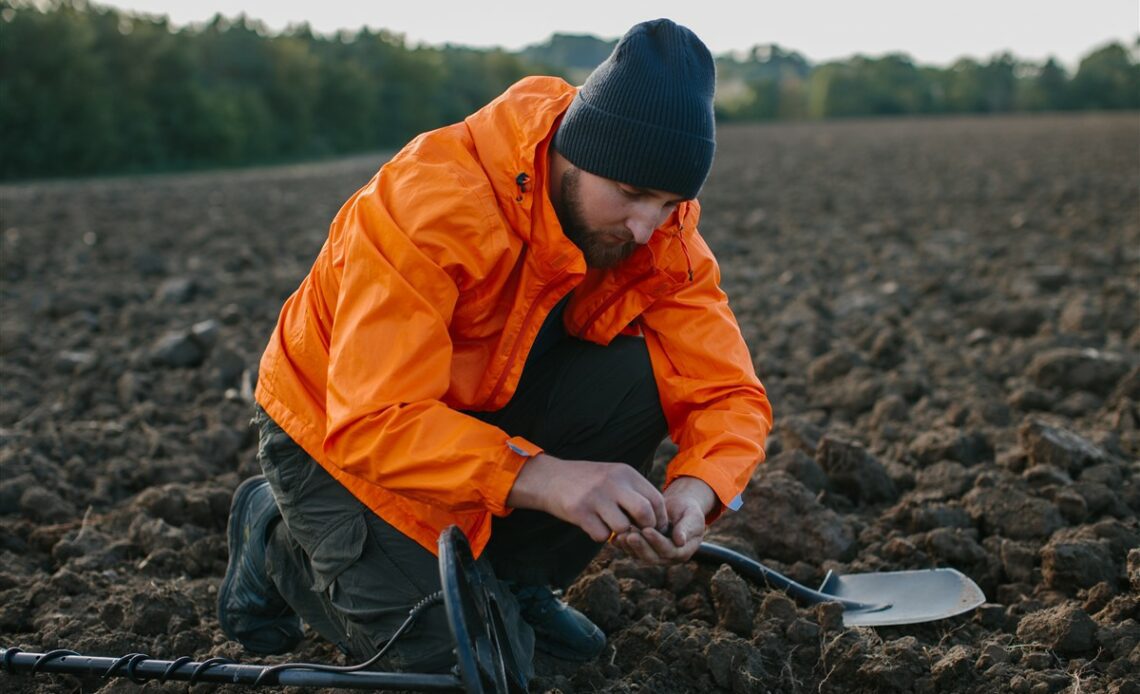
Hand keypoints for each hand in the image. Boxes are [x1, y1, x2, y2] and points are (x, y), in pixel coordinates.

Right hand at [506, 453, 667, 542]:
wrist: (549, 478)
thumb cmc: (587, 481)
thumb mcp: (613, 476)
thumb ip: (633, 492)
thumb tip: (657, 518)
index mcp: (625, 472)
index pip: (656, 499)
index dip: (660, 518)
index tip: (654, 528)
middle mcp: (613, 482)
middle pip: (645, 513)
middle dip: (644, 529)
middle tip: (635, 533)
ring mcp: (596, 496)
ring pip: (623, 528)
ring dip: (619, 535)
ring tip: (610, 528)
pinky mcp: (580, 511)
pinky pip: (601, 535)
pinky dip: (600, 536)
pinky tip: (592, 526)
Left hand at [613, 476, 716, 563]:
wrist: (677, 509)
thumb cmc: (687, 511)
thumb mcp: (692, 517)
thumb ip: (687, 528)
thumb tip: (680, 541)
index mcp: (681, 552)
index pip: (668, 550)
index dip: (657, 541)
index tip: (647, 530)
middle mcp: (666, 557)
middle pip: (651, 557)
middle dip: (640, 546)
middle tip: (630, 535)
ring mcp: (653, 555)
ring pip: (639, 555)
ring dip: (629, 546)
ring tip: (620, 534)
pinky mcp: (641, 550)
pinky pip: (631, 550)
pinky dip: (622, 545)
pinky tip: (614, 537)